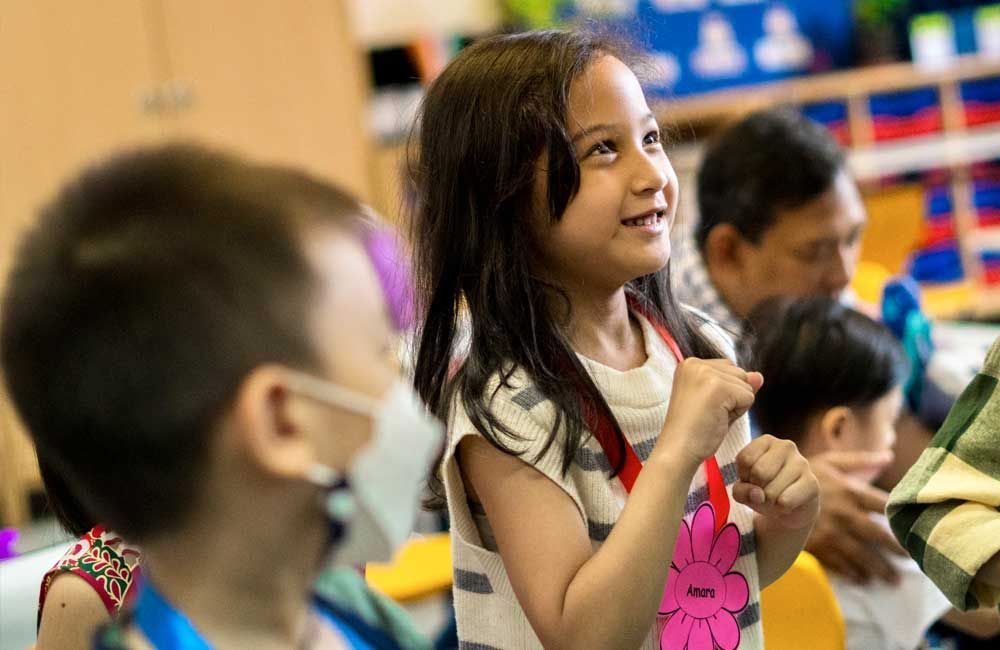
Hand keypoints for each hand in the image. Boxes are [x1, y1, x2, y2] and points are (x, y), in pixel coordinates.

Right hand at [657, 359, 762, 467]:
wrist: (679, 449)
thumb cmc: (694, 430)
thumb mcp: (716, 402)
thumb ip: (736, 385)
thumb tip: (759, 376)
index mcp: (690, 365)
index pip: (728, 369)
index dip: (725, 392)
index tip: (703, 406)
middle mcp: (696, 364)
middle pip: (740, 374)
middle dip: (732, 397)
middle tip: (709, 413)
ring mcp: (706, 373)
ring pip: (746, 385)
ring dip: (736, 405)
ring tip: (712, 416)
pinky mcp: (718, 386)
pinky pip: (748, 397)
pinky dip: (739, 413)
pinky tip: (718, 419)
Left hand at [733, 435, 819, 530]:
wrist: (789, 508)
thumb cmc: (762, 490)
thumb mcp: (743, 489)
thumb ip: (741, 491)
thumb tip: (758, 495)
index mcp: (766, 441)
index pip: (745, 458)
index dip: (743, 476)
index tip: (751, 479)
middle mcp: (786, 446)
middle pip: (758, 472)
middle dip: (756, 490)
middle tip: (763, 491)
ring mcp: (802, 463)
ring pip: (771, 491)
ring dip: (768, 502)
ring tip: (775, 498)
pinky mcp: (812, 482)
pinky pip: (785, 501)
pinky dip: (780, 508)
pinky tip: (786, 503)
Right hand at [804, 450, 906, 584]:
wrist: (770, 489)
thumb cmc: (806, 474)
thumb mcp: (831, 462)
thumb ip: (860, 461)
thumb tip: (889, 456)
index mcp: (850, 491)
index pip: (883, 505)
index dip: (901, 516)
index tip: (918, 527)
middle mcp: (843, 513)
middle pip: (876, 534)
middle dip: (896, 549)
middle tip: (914, 559)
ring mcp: (830, 531)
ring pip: (860, 554)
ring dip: (879, 568)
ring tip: (894, 579)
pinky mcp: (817, 545)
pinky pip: (839, 563)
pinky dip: (853, 573)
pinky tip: (865, 580)